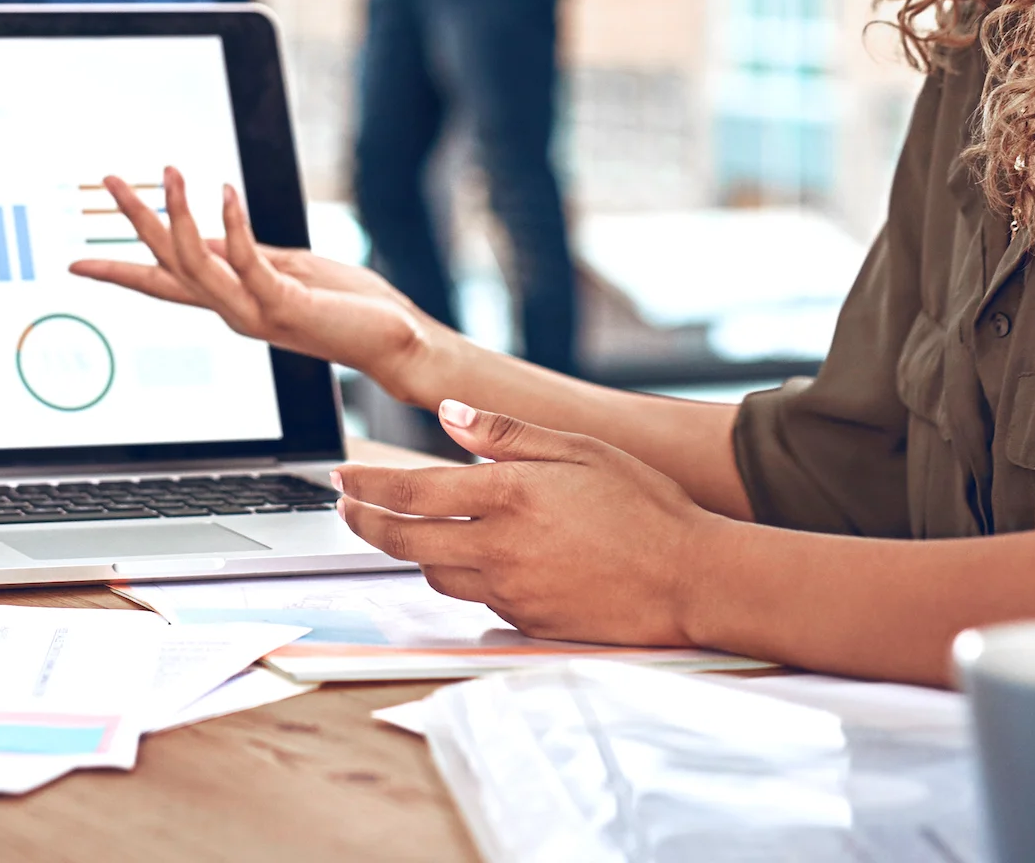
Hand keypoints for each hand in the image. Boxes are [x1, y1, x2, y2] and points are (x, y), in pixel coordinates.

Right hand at [67, 166, 444, 399]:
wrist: (395, 345)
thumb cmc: (348, 306)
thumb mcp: (285, 269)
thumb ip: (244, 255)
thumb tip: (204, 233)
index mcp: (229, 303)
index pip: (162, 284)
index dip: (118, 272)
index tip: (75, 264)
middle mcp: (232, 312)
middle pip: (168, 264)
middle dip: (137, 221)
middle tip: (110, 180)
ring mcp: (254, 310)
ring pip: (196, 263)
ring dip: (178, 213)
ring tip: (169, 169)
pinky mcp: (284, 302)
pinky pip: (246, 260)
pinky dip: (232, 224)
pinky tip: (225, 190)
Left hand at [334, 400, 713, 647]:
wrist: (692, 579)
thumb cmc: (644, 506)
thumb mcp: (578, 448)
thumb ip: (506, 433)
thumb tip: (448, 414)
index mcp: (508, 495)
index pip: (410, 492)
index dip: (366, 486)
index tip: (342, 478)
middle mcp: (500, 548)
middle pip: (406, 540)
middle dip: (365, 523)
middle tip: (346, 509)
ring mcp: (512, 591)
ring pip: (435, 573)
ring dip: (411, 550)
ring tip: (402, 529)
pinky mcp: (528, 621)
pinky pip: (476, 599)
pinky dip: (462, 576)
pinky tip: (469, 559)